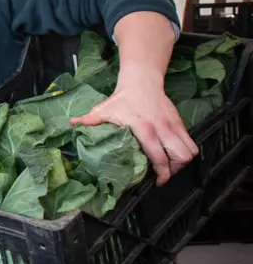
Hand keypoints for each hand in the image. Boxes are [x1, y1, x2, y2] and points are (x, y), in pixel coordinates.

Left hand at [70, 75, 197, 185]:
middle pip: (181, 157)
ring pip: (190, 150)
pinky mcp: (180, 122)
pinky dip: (186, 150)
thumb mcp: (103, 109)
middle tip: (164, 174)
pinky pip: (191, 141)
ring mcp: (174, 125)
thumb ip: (89, 120)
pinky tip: (174, 153)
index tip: (156, 182)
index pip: (159, 157)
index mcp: (144, 129)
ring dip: (182, 161)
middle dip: (174, 170)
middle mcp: (163, 129)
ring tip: (171, 165)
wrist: (142, 81)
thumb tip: (72, 125)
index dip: (161, 173)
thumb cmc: (122, 99)